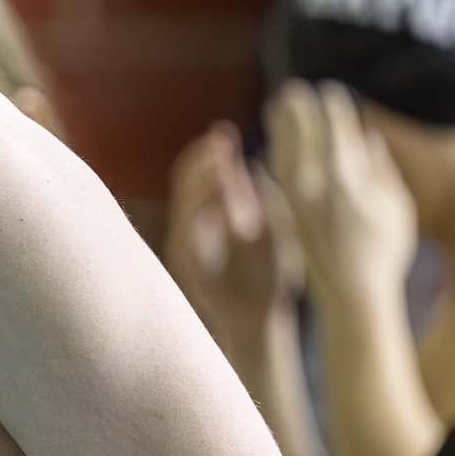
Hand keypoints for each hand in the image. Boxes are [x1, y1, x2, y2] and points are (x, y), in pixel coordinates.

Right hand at [165, 121, 300, 361]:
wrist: (261, 321)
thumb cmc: (271, 277)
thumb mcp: (271, 231)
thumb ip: (259, 201)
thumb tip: (251, 165)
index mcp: (215, 211)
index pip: (202, 171)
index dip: (210, 151)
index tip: (226, 135)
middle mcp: (195, 224)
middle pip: (185, 181)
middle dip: (200, 160)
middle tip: (219, 145)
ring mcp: (187, 244)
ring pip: (182, 203)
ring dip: (199, 183)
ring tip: (220, 166)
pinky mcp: (184, 264)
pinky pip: (182, 232)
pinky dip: (195, 214)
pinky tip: (216, 200)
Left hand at [265, 80, 416, 314]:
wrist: (352, 293)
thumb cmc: (383, 250)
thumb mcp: (392, 204)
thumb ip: (378, 168)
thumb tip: (366, 137)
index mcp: (346, 177)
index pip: (335, 128)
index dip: (331, 106)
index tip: (328, 90)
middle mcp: (316, 184)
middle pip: (303, 135)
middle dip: (298, 110)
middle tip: (292, 90)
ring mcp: (298, 199)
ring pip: (283, 153)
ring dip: (279, 129)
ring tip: (277, 108)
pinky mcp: (287, 213)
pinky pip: (276, 177)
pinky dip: (274, 158)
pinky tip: (270, 149)